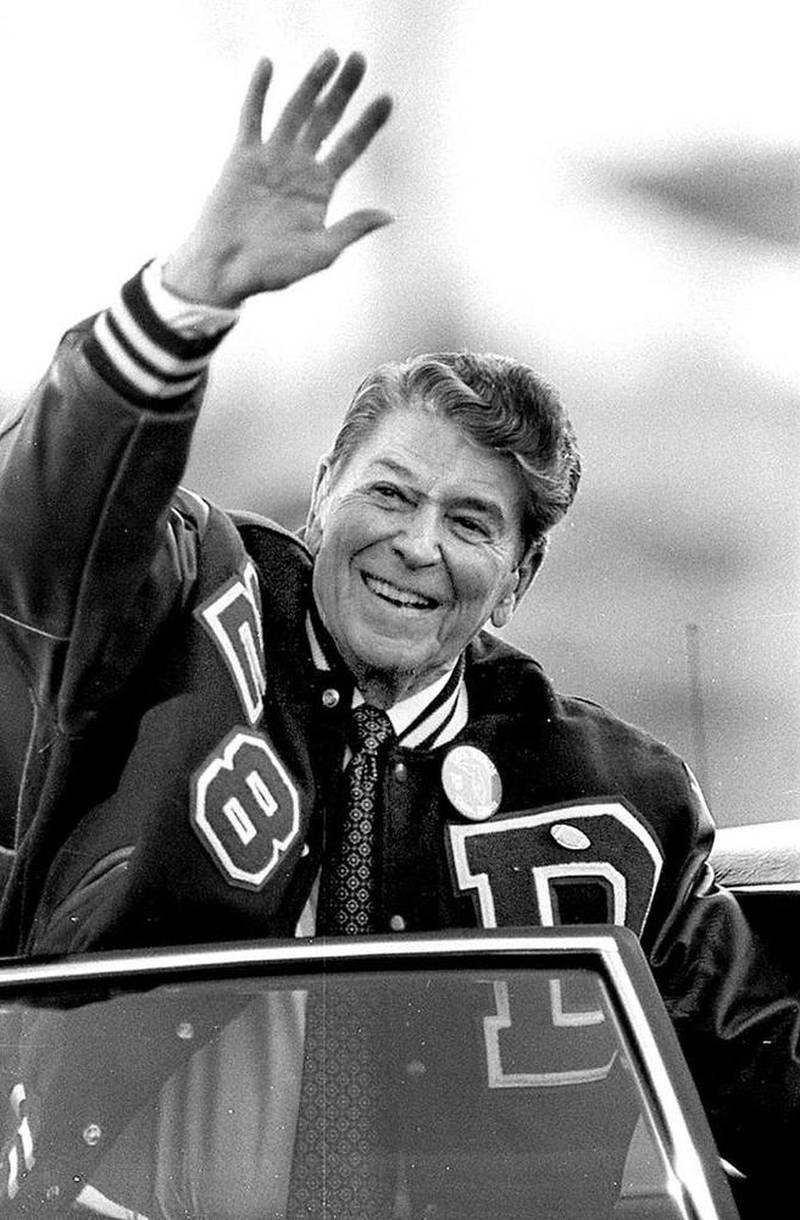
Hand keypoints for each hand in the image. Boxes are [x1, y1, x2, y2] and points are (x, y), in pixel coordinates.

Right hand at [163, 50, 393, 306]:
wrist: (227, 271)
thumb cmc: (273, 270)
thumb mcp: (321, 252)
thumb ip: (352, 229)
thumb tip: (389, 215)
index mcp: (319, 188)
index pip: (350, 146)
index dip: (368, 123)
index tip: (387, 100)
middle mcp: (298, 167)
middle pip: (326, 119)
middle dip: (343, 90)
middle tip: (359, 59)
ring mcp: (270, 158)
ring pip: (295, 110)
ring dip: (311, 82)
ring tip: (329, 55)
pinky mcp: (242, 157)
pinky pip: (251, 116)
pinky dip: (258, 91)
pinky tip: (269, 64)